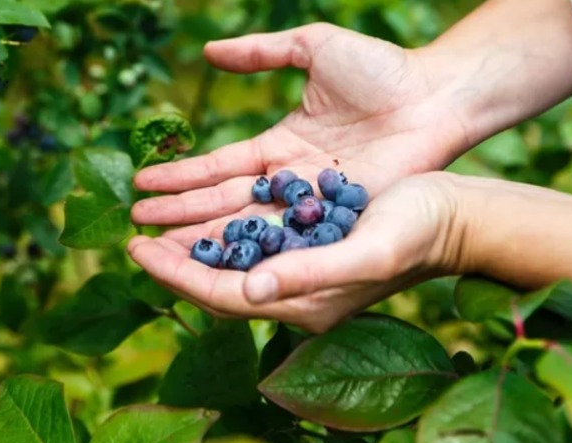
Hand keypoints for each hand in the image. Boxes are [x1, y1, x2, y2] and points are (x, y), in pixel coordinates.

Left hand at [128, 172, 462, 332]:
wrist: (453, 215)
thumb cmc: (418, 231)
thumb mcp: (368, 251)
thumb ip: (311, 276)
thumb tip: (248, 291)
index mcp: (306, 303)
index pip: (224, 297)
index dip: (177, 274)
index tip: (138, 250)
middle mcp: (297, 293)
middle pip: (219, 283)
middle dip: (175, 263)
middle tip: (134, 240)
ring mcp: (302, 270)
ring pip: (231, 263)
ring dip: (194, 245)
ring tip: (157, 226)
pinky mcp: (309, 247)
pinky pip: (252, 243)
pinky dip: (223, 230)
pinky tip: (205, 212)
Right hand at [130, 23, 470, 239]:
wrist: (436, 96)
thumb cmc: (381, 70)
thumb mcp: (314, 47)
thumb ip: (263, 51)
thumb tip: (207, 51)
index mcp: (277, 144)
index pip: (217, 167)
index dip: (179, 175)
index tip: (141, 182)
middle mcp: (287, 182)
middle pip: (222, 204)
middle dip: (178, 216)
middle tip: (135, 229)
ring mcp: (309, 206)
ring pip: (247, 228)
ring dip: (203, 240)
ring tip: (160, 252)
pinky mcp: (334, 222)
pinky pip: (287, 241)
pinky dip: (253, 254)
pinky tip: (219, 266)